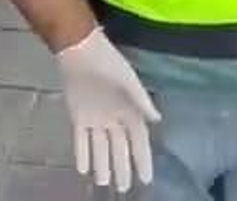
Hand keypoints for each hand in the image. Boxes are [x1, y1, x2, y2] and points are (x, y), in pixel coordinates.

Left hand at [55, 27, 161, 192]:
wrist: (80, 50)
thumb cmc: (108, 63)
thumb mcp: (129, 81)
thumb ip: (142, 101)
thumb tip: (157, 119)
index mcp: (130, 110)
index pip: (138, 141)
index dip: (142, 159)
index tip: (146, 178)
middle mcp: (114, 118)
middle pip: (119, 148)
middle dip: (122, 167)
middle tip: (123, 189)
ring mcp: (95, 118)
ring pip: (100, 147)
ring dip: (101, 164)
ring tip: (104, 182)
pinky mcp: (78, 116)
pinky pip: (81, 139)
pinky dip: (82, 153)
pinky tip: (82, 169)